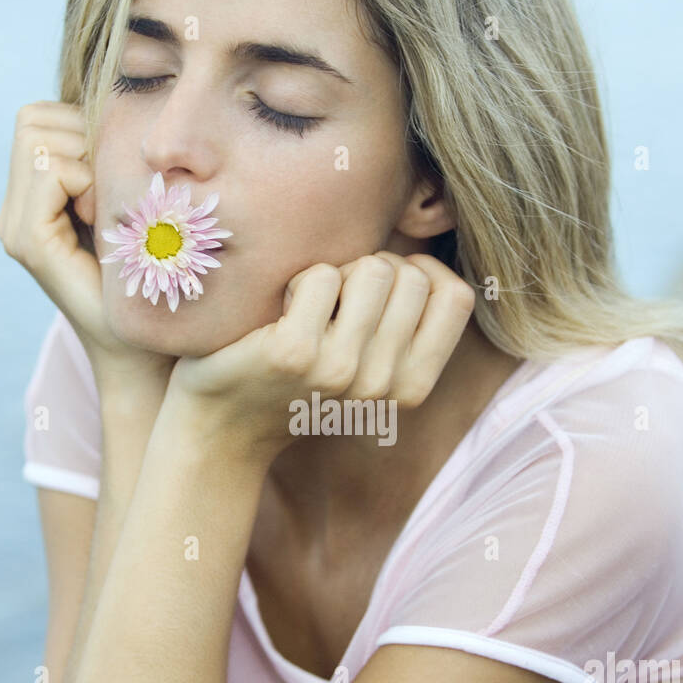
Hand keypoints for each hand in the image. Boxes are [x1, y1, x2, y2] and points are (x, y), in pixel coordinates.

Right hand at [0, 101, 176, 388]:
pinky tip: (103, 221)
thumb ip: (114, 163)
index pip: (40, 116)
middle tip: (111, 193)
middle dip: (81, 138)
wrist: (146, 352)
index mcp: (35, 199)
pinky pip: (51, 170)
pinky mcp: (27, 240)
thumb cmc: (156, 282)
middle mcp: (15, 210)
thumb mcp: (135, 208)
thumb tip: (131, 101)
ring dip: (84, 160)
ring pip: (38, 137)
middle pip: (32, 119)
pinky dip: (84, 181)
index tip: (115, 181)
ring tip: (107, 210)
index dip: (83, 128)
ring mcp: (16, 226)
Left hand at [169, 251, 476, 457]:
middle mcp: (383, 384)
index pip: (456, 298)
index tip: (382, 290)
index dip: (422, 274)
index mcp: (411, 389)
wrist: (225, 428)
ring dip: (337, 273)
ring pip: (373, 268)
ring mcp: (340, 370)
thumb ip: (404, 324)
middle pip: (411, 275)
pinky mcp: (295, 352)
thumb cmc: (297, 381)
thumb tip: (428, 254)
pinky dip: (299, 281)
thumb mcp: (367, 367)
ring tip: (310, 309)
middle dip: (372, 270)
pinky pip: (322, 275)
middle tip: (335, 305)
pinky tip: (280, 315)